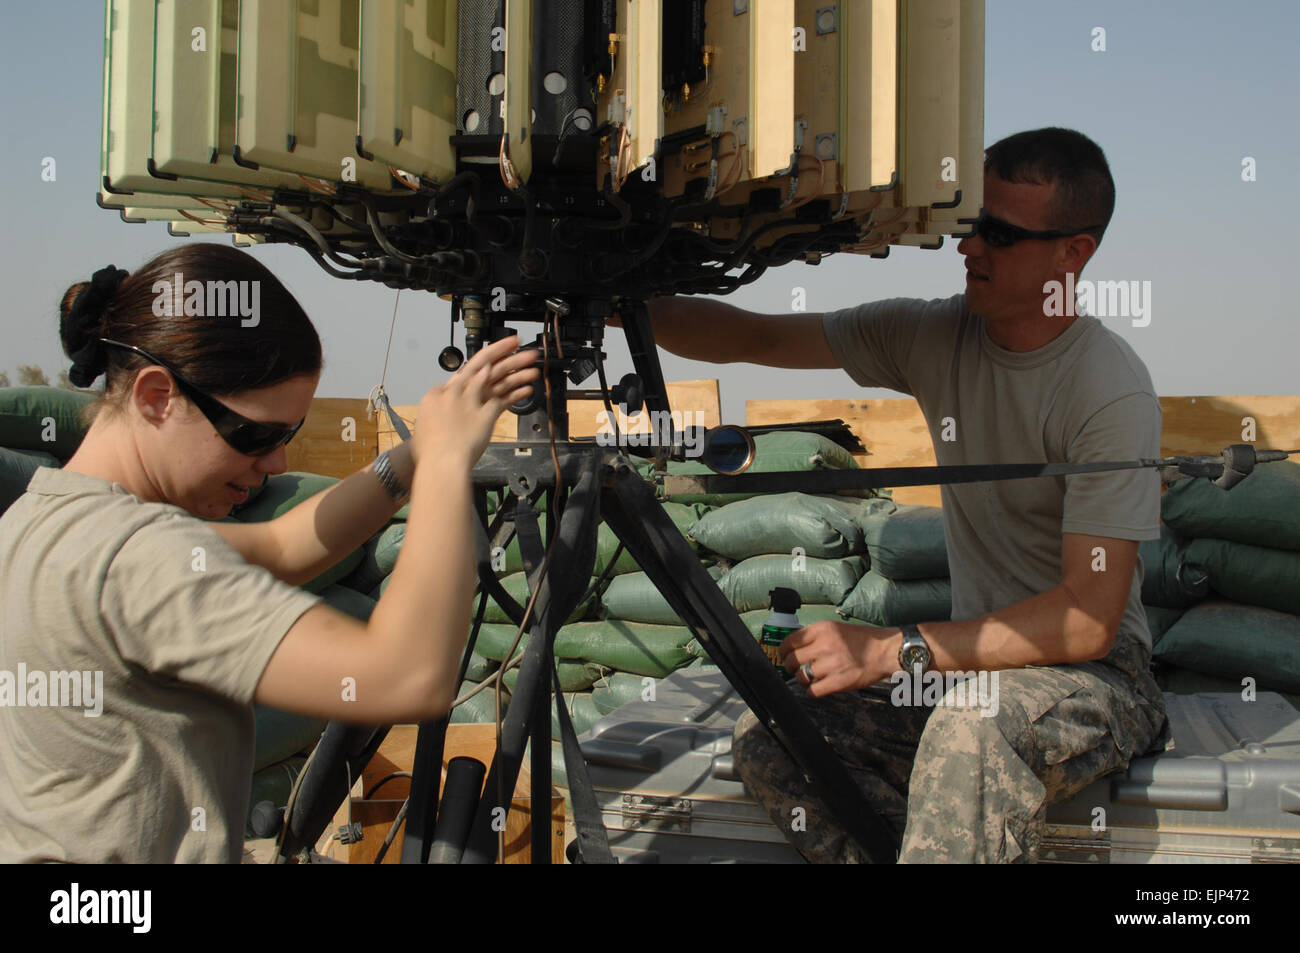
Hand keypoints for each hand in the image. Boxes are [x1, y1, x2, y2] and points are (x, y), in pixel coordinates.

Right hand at [411, 335, 539, 469]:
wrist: (440, 464)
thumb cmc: (429, 453)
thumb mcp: (425, 427)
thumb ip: (435, 416)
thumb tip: (437, 417)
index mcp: (437, 393)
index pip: (461, 374)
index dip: (480, 365)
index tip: (491, 361)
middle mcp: (455, 392)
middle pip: (482, 364)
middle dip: (500, 349)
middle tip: (515, 340)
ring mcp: (472, 401)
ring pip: (498, 377)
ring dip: (517, 366)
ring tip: (532, 360)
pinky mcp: (487, 413)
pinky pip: (506, 399)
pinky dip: (518, 391)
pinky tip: (528, 386)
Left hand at [779, 622, 901, 697]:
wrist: (885, 651)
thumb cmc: (863, 639)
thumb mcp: (836, 628)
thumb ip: (816, 636)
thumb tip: (796, 646)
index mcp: (822, 629)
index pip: (790, 640)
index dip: (783, 651)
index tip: (783, 655)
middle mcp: (824, 645)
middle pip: (792, 660)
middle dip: (789, 667)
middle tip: (793, 669)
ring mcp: (831, 664)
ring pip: (801, 677)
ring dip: (802, 680)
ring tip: (808, 678)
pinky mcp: (839, 682)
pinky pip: (813, 691)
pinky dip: (811, 691)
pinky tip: (816, 688)